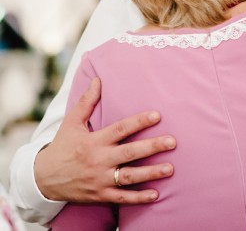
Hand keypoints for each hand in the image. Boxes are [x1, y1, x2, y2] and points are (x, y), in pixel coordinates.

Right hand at [34, 77, 175, 203]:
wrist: (43, 179)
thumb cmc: (62, 146)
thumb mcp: (72, 123)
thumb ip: (87, 101)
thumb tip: (97, 79)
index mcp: (94, 141)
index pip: (120, 129)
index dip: (139, 122)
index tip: (157, 115)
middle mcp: (99, 160)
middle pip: (129, 153)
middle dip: (152, 147)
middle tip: (172, 142)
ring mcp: (100, 180)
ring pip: (129, 177)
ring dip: (151, 173)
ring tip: (170, 169)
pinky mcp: (100, 195)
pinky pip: (122, 198)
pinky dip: (138, 198)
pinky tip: (156, 194)